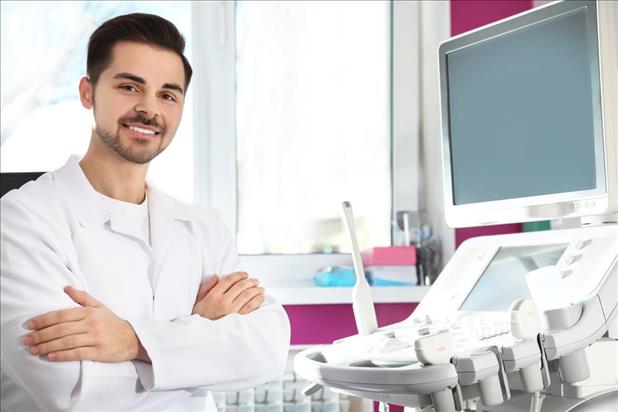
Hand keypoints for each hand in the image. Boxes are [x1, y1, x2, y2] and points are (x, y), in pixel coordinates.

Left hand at [23, 286, 149, 362]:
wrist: (132, 338)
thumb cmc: (113, 323)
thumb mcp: (99, 306)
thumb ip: (82, 297)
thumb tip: (66, 287)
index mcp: (89, 312)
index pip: (62, 315)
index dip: (44, 320)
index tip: (30, 325)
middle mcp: (91, 324)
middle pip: (61, 329)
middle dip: (41, 335)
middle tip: (26, 340)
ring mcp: (95, 338)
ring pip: (66, 342)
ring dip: (47, 346)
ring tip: (33, 350)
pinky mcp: (99, 351)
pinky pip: (77, 353)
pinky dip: (62, 355)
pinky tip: (50, 356)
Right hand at [192, 272, 264, 319]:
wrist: (202, 335)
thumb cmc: (201, 317)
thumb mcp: (199, 301)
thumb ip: (207, 288)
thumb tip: (216, 277)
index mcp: (214, 296)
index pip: (229, 280)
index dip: (239, 275)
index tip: (245, 274)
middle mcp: (223, 302)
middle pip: (241, 286)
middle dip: (250, 281)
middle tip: (255, 281)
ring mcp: (232, 311)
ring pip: (248, 295)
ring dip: (256, 290)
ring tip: (260, 288)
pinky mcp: (238, 320)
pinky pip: (251, 307)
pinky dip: (257, 301)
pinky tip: (260, 298)